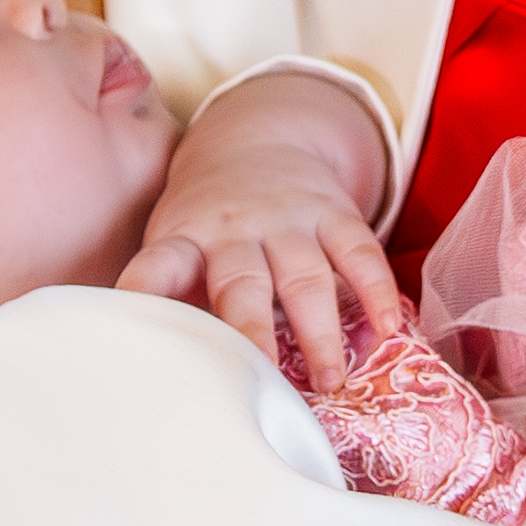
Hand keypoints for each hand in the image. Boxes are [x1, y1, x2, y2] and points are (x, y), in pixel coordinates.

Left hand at [119, 67, 400, 381]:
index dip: (146, 294)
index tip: (138, 328)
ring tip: (330, 381)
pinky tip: (386, 328)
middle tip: (266, 384)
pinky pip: (358, 252)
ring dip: (320, 332)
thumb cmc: (205, 223)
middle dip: (253, 333)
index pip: (159, 268)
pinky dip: (375, 290)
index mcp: (186, 240)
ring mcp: (288, 219)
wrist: (252, 140)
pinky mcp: (333, 213)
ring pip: (307, 277)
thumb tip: (162, 376)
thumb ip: (174, 300)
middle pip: (243, 284)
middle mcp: (235, 228)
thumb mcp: (175, 247)